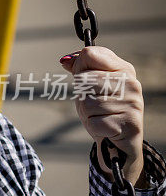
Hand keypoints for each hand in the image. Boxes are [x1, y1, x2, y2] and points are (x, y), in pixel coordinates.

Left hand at [59, 46, 145, 187]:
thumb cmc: (102, 110)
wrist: (118, 141)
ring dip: (87, 112)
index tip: (85, 79)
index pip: (90, 54)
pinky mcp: (127, 123)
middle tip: (95, 104)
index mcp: (124, 69)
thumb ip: (80, 70)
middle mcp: (131, 83)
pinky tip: (105, 127)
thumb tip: (65, 60)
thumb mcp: (90, 87)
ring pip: (87, 102)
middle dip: (82, 95)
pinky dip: (93, 126)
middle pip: (84, 79)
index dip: (80, 68)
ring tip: (100, 116)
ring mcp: (132, 103)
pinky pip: (93, 121)